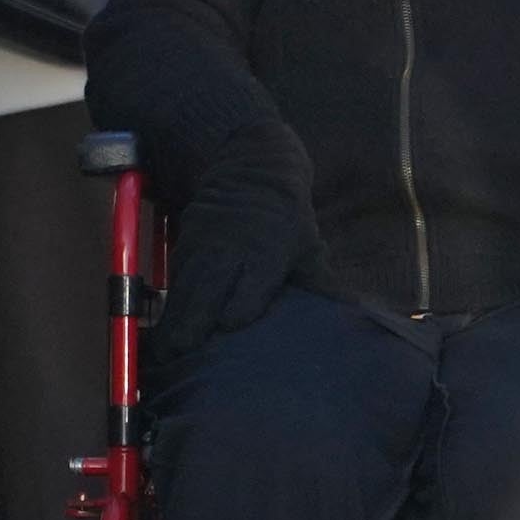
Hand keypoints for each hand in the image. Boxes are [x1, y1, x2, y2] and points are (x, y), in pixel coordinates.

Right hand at [153, 128, 318, 367]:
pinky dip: (170, 299)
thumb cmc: (288, 215)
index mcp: (266, 251)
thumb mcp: (308, 244)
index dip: (239, 310)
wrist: (254, 164)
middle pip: (209, 288)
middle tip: (179, 354)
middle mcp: (231, 248)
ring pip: (185, 283)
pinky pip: (175, 274)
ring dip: (175, 317)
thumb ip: (322, 281)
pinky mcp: (186, 240)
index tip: (229, 330)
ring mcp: (204, 243)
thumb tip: (355, 312)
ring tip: (164, 352)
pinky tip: (165, 324)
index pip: (249, 286)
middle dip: (193, 321)